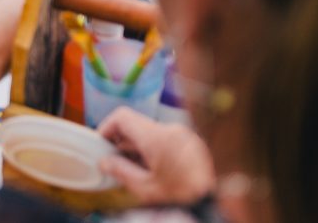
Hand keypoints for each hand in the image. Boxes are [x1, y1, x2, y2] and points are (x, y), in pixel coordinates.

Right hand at [98, 108, 215, 205]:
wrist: (216, 200)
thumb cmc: (182, 196)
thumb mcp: (145, 188)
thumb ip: (121, 172)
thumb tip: (103, 162)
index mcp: (155, 137)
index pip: (122, 117)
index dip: (107, 127)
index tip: (101, 144)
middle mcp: (169, 129)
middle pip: (135, 125)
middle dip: (121, 141)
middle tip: (115, 161)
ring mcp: (181, 133)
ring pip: (149, 131)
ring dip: (137, 146)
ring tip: (136, 169)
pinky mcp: (190, 140)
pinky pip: (164, 137)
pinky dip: (153, 148)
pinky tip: (154, 168)